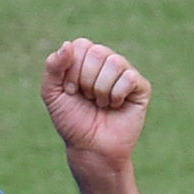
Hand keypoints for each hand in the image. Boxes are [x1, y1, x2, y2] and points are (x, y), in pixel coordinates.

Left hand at [41, 39, 150, 167]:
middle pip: (98, 52)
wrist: (90, 148)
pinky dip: (117, 96)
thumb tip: (67, 45)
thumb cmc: (72, 122)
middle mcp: (107, 62)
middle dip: (86, 81)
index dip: (72, 70)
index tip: (70, 91)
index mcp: (86, 59)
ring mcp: (125, 73)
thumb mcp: (52, 94)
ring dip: (101, 90)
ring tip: (101, 104)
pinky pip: (128, 78)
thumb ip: (52, 67)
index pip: (81, 45)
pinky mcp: (141, 87)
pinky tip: (116, 106)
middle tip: (88, 99)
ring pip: (114, 63)